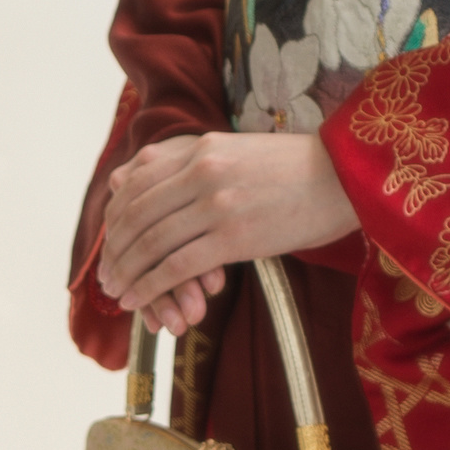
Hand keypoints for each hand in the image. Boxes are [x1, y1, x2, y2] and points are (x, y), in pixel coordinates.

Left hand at [99, 129, 360, 333]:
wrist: (345, 178)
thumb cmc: (295, 169)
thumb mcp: (236, 151)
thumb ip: (190, 161)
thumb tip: (140, 175)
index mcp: (200, 149)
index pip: (137, 184)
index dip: (114, 218)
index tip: (108, 241)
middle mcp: (201, 172)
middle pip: (137, 215)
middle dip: (114, 250)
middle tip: (105, 275)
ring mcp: (216, 204)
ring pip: (151, 242)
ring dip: (126, 272)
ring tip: (116, 292)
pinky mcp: (234, 237)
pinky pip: (176, 266)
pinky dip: (149, 286)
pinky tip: (138, 300)